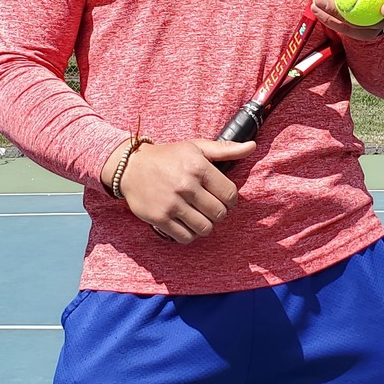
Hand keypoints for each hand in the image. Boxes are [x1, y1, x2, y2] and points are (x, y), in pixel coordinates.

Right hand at [114, 137, 253, 243]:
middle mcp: (186, 185)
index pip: (230, 194)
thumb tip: (252, 146)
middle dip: (218, 213)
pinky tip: (185, 223)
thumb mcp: (196, 148)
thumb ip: (226, 149)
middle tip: (209, 208)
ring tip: (198, 216)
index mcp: (199, 167)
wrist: (131, 167)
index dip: (230, 200)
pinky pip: (185, 237)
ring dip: (205, 226)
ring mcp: (172, 203)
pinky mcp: (159, 218)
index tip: (221, 198)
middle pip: (219, 214)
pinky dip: (189, 234)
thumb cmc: (168, 157)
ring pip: (205, 228)